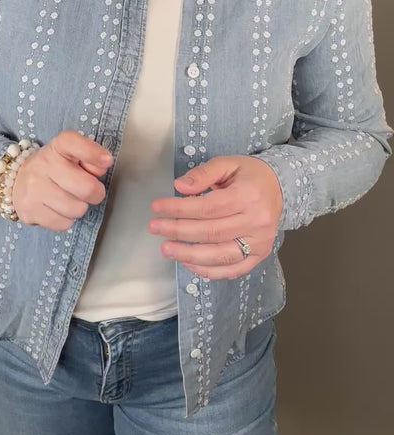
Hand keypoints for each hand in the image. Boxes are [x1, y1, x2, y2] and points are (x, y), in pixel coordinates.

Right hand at [11, 130, 112, 229]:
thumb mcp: (71, 155)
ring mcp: (34, 188)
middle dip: (95, 193)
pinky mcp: (29, 210)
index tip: (106, 160)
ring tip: (71, 199)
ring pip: (77, 209)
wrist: (16, 181)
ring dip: (79, 207)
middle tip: (91, 191)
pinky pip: (64, 224)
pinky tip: (58, 209)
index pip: (72, 142)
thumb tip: (103, 166)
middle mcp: (43, 164)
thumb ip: (91, 158)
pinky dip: (66, 219)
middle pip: (86, 187)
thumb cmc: (55, 168)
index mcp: (56, 146)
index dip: (92, 152)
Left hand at [148, 155, 283, 279]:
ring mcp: (259, 242)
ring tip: (166, 249)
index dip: (179, 209)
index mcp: (248, 196)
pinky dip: (208, 271)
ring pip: (220, 256)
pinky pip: (232, 270)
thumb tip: (180, 187)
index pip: (207, 207)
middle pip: (210, 232)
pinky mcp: (259, 256)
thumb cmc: (249, 175)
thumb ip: (203, 174)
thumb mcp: (227, 163)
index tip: (157, 207)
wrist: (280, 188)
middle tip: (155, 227)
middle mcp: (256, 222)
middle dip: (178, 231)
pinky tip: (188, 263)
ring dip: (189, 255)